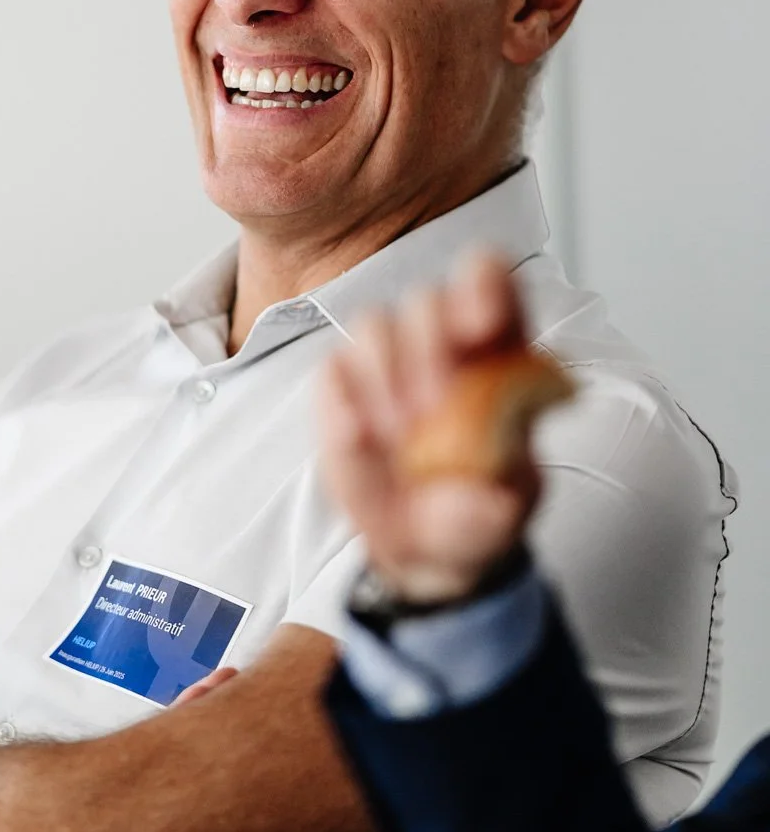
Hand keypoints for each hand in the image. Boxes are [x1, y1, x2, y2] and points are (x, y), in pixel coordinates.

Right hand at [318, 251, 542, 603]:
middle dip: (430, 348)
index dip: (486, 288)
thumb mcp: (499, 521)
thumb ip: (491, 512)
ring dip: (385, 377)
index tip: (482, 324)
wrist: (423, 543)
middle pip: (429, 302)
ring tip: (398, 438)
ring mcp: (386, 360)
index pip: (494, 287)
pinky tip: (361, 437)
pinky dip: (342, 403)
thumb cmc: (474, 509)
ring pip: (375, 326)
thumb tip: (486, 504)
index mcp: (498, 355)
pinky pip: (333, 371)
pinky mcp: (341, 386)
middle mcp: (441, 343)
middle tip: (431, 410)